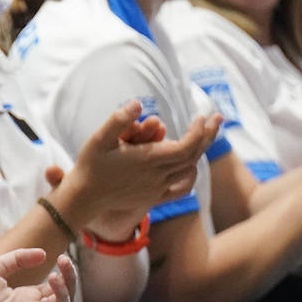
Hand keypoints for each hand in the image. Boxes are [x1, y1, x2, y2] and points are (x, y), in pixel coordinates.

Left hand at [0, 251, 76, 301]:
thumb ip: (18, 259)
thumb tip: (44, 254)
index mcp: (28, 297)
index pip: (58, 287)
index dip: (65, 273)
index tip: (62, 256)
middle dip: (69, 282)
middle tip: (63, 264)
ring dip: (63, 297)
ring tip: (54, 278)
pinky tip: (44, 300)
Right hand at [62, 101, 219, 226]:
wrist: (84, 197)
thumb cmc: (90, 165)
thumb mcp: (99, 138)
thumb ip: (119, 120)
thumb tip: (138, 103)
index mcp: (148, 160)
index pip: (186, 146)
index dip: (198, 131)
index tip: (201, 116)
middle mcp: (156, 176)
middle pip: (193, 156)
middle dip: (207, 135)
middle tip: (217, 118)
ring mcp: (156, 189)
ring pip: (188, 170)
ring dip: (200, 151)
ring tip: (206, 136)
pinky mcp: (153, 198)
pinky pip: (181, 189)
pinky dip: (190, 176)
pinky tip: (191, 166)